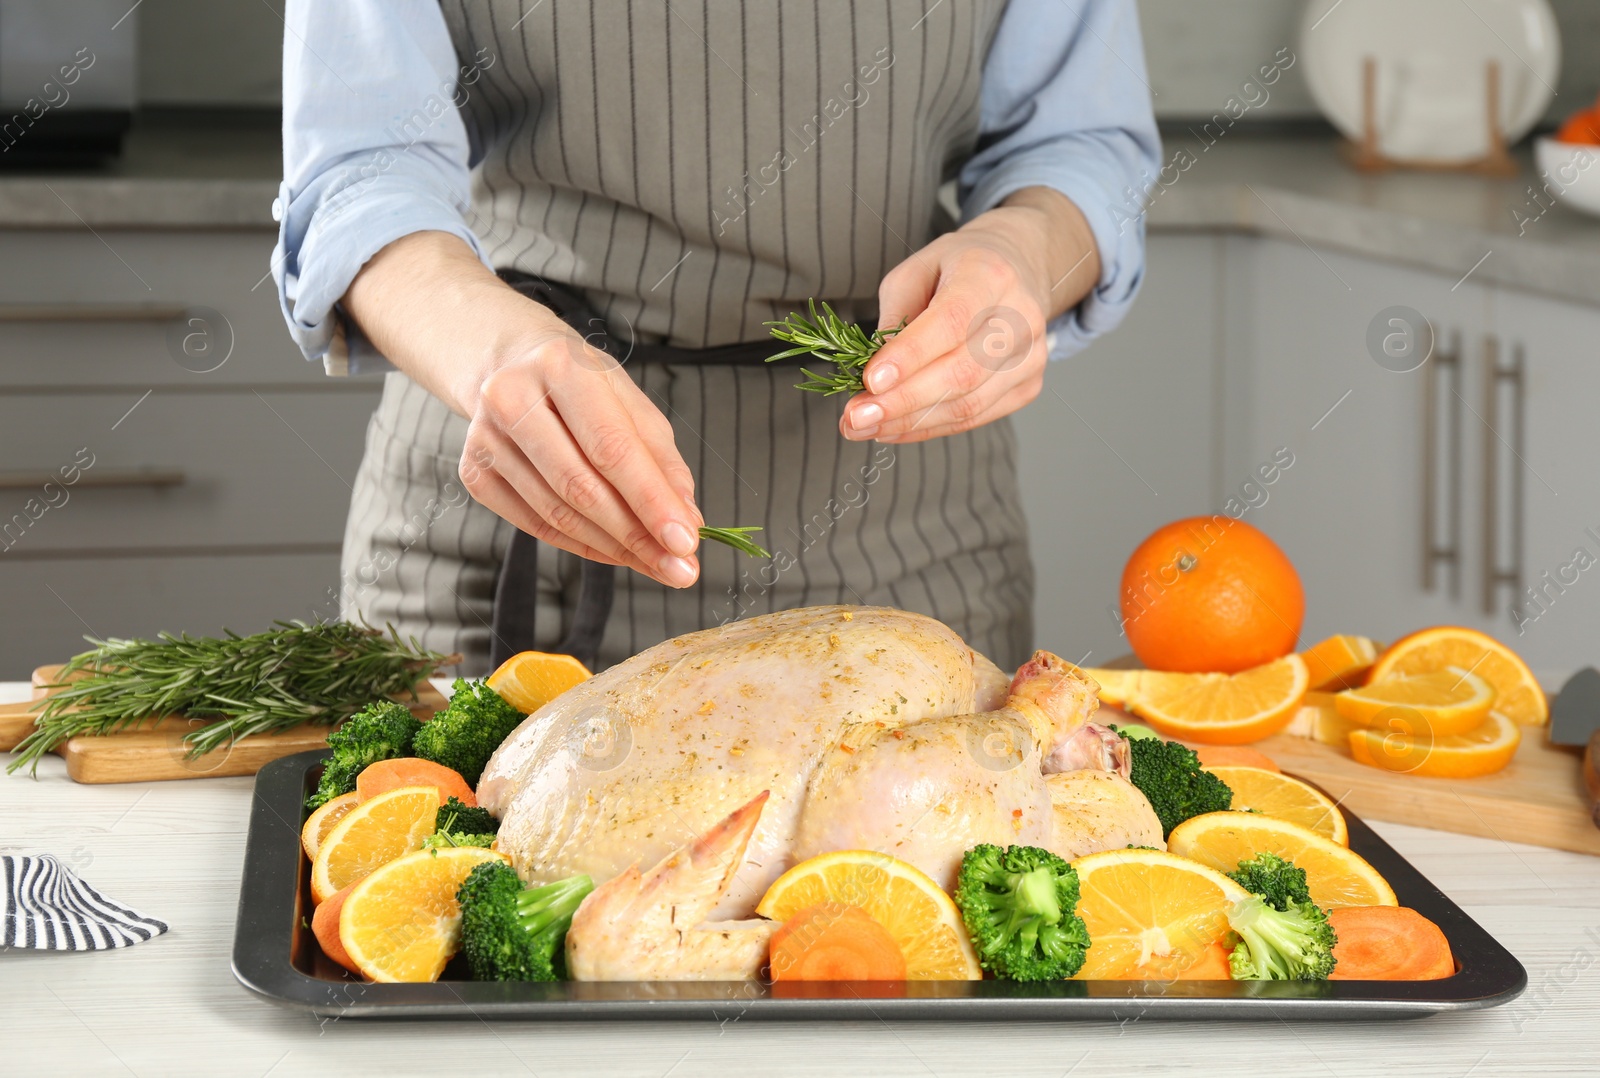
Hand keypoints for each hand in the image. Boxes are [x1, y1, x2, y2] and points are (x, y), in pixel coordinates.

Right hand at [344, 232, 703, 587]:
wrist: (510, 364)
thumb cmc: (581, 384)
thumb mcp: (630, 403)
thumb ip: (661, 460)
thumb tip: (687, 520)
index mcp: (560, 366)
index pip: (611, 447)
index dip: (650, 500)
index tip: (687, 541)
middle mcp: (512, 398)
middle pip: (581, 487)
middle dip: (638, 536)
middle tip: (681, 569)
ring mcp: (485, 438)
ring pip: (558, 513)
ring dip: (614, 548)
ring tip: (657, 564)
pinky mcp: (475, 472)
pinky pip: (536, 525)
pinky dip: (583, 546)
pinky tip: (616, 552)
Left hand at [840, 187, 1099, 444]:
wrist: (1015, 268)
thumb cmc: (956, 269)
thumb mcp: (915, 272)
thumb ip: (895, 317)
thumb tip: (875, 377)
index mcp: (990, 275)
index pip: (951, 322)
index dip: (910, 357)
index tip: (870, 382)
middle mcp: (1020, 317)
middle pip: (961, 373)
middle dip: (902, 402)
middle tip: (855, 417)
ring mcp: (1030, 356)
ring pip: (968, 405)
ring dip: (909, 423)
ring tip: (864, 426)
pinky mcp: (1028, 385)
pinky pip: (975, 417)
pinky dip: (929, 428)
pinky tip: (894, 427)